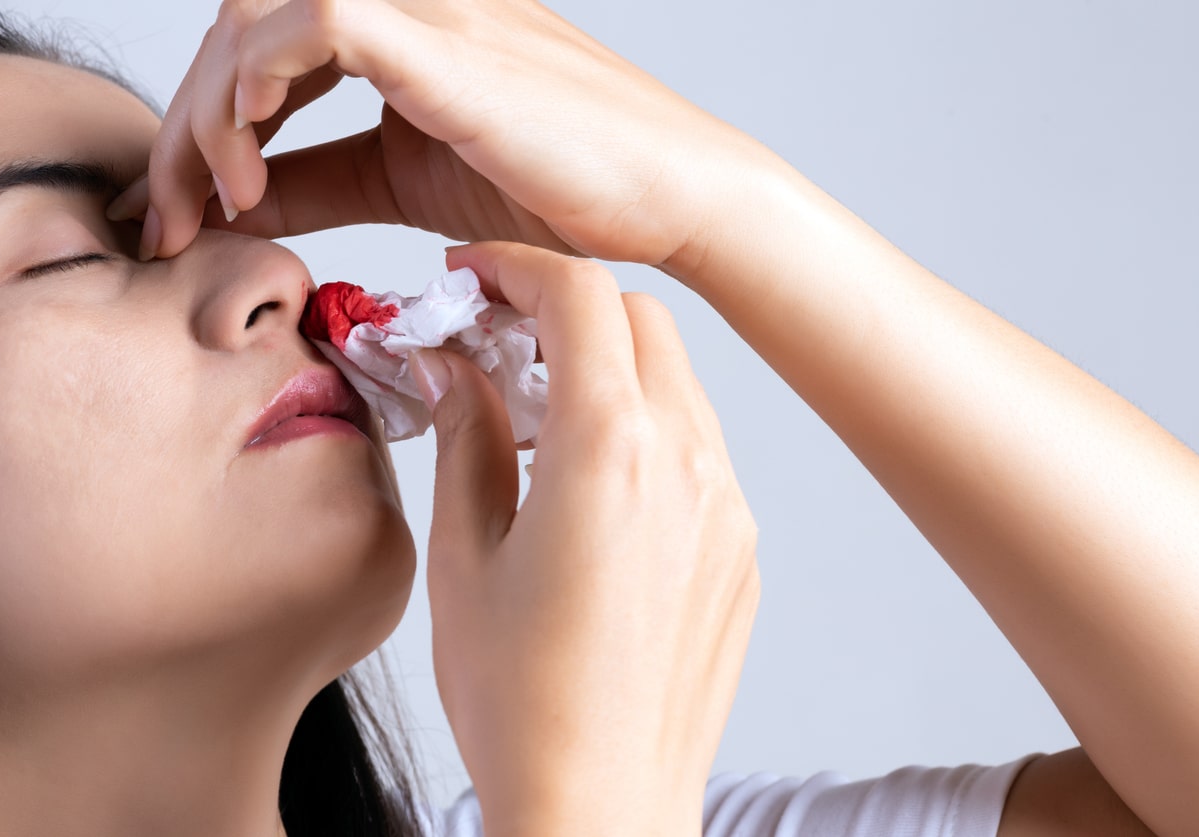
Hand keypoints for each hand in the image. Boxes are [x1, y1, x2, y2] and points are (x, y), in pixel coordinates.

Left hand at [118, 0, 768, 267]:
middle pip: (240, 20)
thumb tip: (238, 205)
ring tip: (213, 202)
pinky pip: (315, 23)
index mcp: (400, 24)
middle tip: (169, 219)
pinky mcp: (447, 44)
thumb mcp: (406, 183)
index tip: (184, 213)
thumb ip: (321, 183)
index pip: (260, 42)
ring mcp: (429, 9)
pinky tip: (252, 167)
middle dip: (184, 125)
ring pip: (257, 12)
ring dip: (208, 110)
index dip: (202, 122)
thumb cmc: (565, 189)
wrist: (671, 197)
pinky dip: (257, 87)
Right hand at [413, 242, 757, 835]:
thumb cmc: (521, 702)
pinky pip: (699, 447)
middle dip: (568, 308)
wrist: (603, 805)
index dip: (520, 267)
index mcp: (610, 453)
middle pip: (641, 320)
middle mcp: (688, 464)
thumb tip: (457, 368)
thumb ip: (466, 438)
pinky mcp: (741, 547)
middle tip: (499, 341)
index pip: (581, 297)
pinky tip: (589, 483)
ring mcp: (728, 506)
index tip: (474, 279)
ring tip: (536, 418)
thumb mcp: (464, 558)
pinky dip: (645, 429)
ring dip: (609, 369)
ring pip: (676, 380)